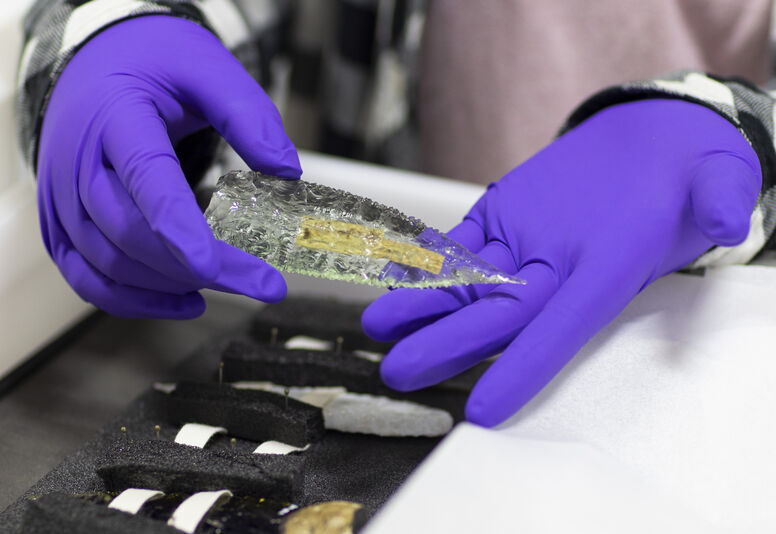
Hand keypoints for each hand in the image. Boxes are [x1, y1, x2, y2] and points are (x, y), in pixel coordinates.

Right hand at [37, 16, 300, 317]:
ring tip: (233, 281)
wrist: (95, 62)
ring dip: (171, 283)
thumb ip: (246, 113)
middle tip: (265, 285)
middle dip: (199, 267)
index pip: (144, 177)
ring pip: (108, 261)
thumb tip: (287, 171)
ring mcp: (62, 196)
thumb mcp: (204, 65)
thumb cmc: (151, 63)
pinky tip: (186, 301)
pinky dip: (133, 300)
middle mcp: (77, 161)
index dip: (176, 227)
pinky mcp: (61, 222)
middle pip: (130, 231)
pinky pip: (86, 277)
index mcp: (115, 114)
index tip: (213, 265)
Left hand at [362, 100, 760, 425]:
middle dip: (448, 344)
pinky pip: (461, 242)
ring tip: (379, 326)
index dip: (524, 369)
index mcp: (607, 270)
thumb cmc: (687, 174)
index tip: (484, 409)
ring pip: (468, 282)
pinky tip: (397, 271)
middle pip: (498, 316)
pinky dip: (429, 257)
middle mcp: (560, 268)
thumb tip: (730, 219)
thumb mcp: (717, 178)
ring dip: (423, 304)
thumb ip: (722, 197)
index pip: (563, 331)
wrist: (651, 148)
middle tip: (399, 371)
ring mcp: (525, 244)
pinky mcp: (502, 217)